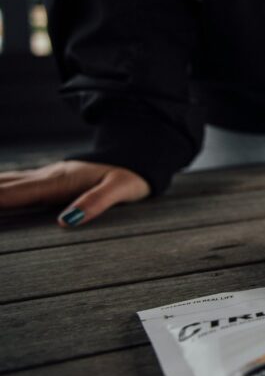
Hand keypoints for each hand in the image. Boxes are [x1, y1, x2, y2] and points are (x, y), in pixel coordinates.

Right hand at [0, 160, 149, 227]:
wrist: (139, 154)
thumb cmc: (131, 175)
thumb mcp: (121, 189)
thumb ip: (95, 204)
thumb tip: (66, 221)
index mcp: (57, 182)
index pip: (12, 195)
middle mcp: (45, 177)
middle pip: (0, 188)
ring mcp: (45, 176)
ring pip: (4, 183)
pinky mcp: (49, 178)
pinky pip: (14, 183)